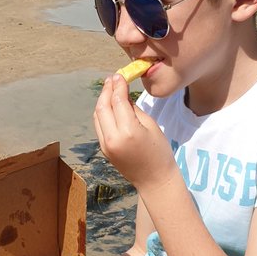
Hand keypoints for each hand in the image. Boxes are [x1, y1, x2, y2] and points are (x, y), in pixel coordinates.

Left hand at [94, 75, 175, 190]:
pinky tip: (109, 106)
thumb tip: (123, 96)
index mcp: (128, 131)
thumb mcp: (151, 126)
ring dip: (102, 101)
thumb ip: (134, 109)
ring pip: (97, 116)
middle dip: (106, 90)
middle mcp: (113, 138)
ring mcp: (105, 145)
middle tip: (112, 78)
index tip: (119, 75)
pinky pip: (99, 126)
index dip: (118, 86)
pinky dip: (102, 113)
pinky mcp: (104, 149)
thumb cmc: (159, 152)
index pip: (118, 101)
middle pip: (103, 107)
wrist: (154, 180)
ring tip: (109, 89)